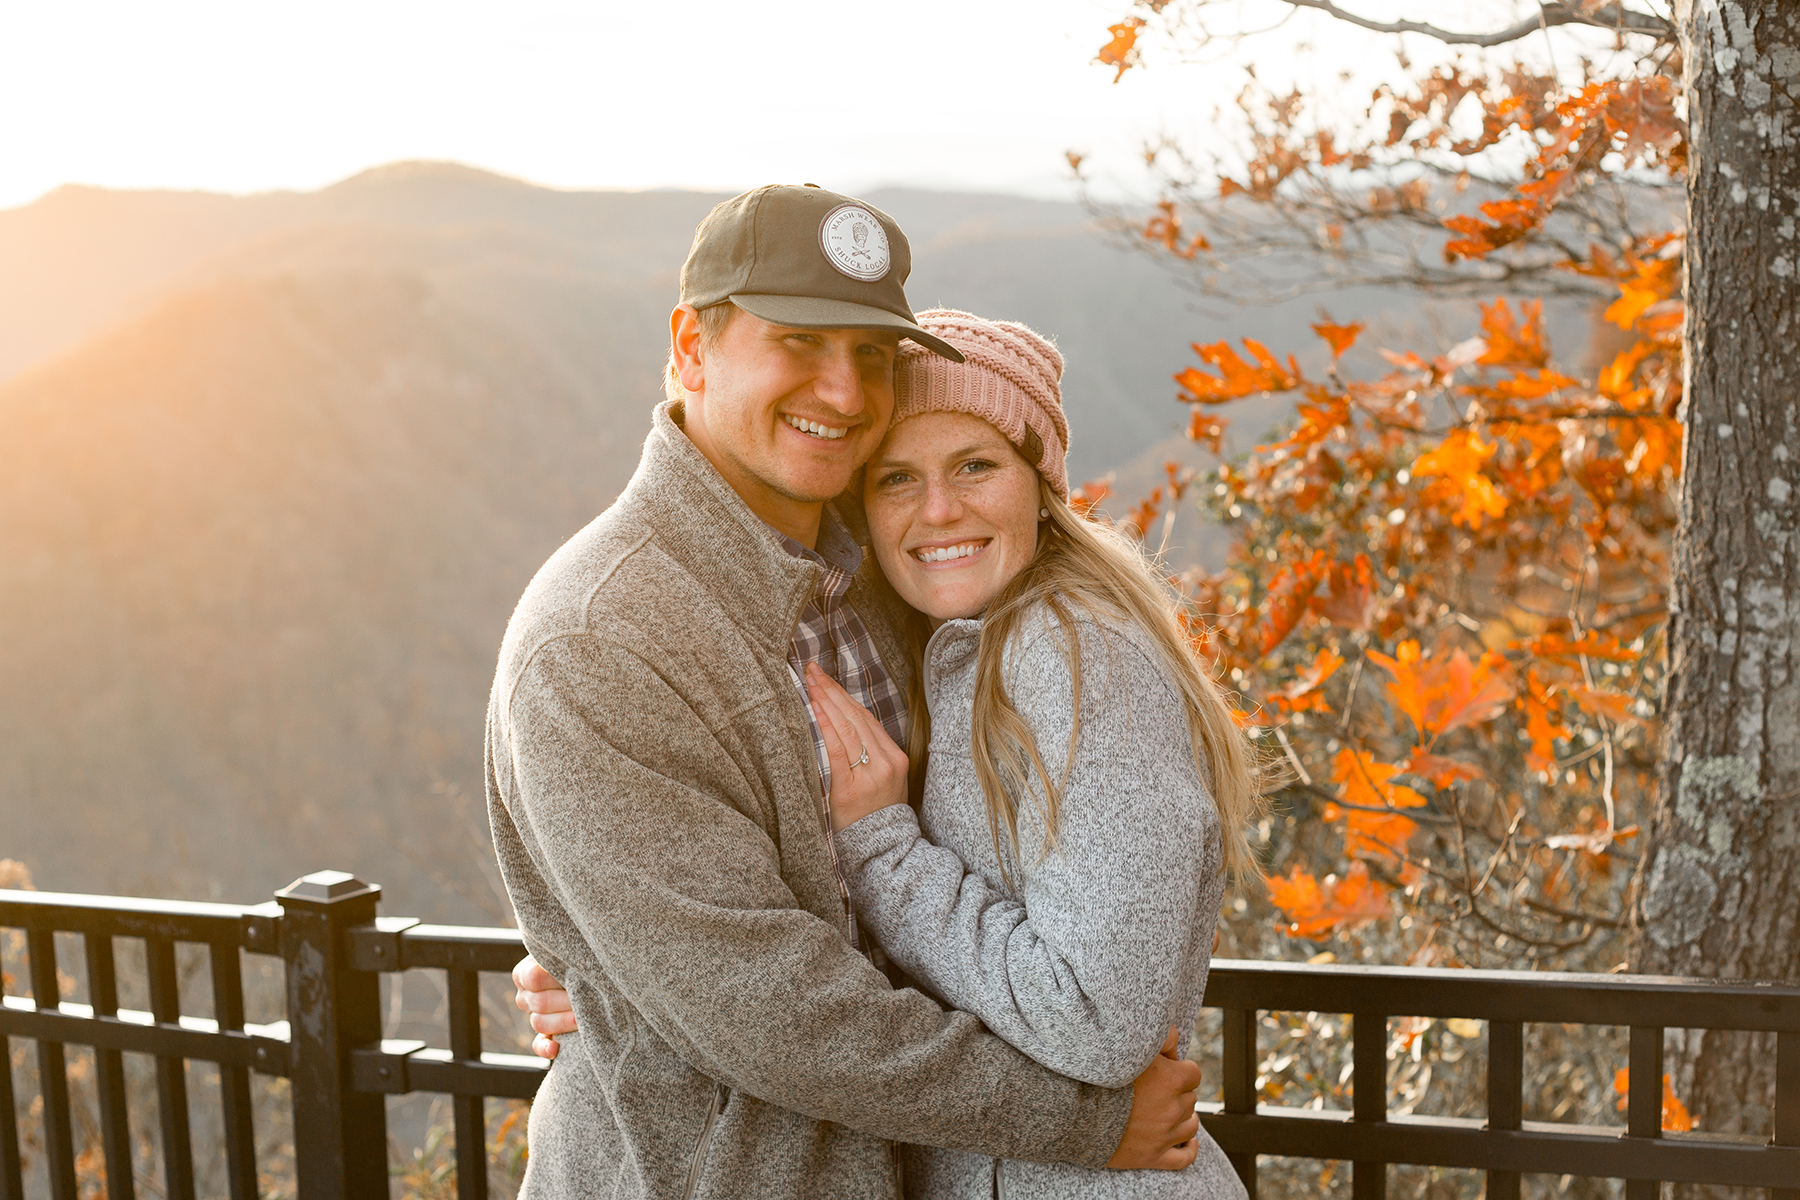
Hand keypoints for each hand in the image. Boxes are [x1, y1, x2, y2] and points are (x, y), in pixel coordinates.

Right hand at [512, 954, 576, 1059]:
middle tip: (591, 996)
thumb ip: (565, 956)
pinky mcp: (545, 1035)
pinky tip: (555, 1048)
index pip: (534, 978)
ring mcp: (534, 1016)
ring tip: (584, 1016)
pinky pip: (539, 1045)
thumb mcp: (567, 952)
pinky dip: (545, 1048)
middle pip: (540, 1002)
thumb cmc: (577, 956)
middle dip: (567, 1000)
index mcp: (525, 974)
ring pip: (540, 1023)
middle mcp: (525, 996)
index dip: (555, 978)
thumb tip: (574, 959)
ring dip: (563, 1022)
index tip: (578, 975)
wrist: (586, 970)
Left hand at [804, 662, 908, 831]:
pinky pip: (837, 750)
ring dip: (826, 700)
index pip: (866, 718)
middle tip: (811, 669)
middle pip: (856, 716)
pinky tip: (815, 708)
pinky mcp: (851, 787)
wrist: (885, 852)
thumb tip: (840, 726)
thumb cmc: (877, 817)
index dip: (844, 694)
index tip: (825, 677)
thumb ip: (869, 755)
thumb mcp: (885, 782)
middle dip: (832, 689)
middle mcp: (886, 761)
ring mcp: (871, 774)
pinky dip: (826, 726)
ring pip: (847, 727)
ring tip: (809, 682)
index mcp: (895, 757)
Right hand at [1105, 1027, 1201, 1170]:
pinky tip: (1187, 1143)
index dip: (1180, 1070)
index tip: (1166, 1071)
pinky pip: (1185, 1158)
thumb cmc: (1101, 1075)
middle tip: (1158, 1091)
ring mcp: (1165, 1135)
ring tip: (1169, 1113)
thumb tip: (1175, 1048)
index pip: (1193, 1074)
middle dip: (1178, 1093)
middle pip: (1190, 1098)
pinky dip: (1189, 1149)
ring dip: (1184, 1117)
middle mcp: (1173, 1108)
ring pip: (1191, 1125)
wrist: (1075, 1111)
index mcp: (1171, 1080)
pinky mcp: (1154, 1156)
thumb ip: (1162, 1038)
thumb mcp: (1132, 1046)